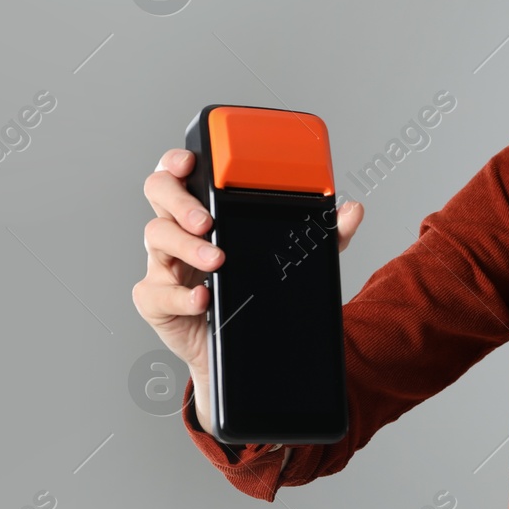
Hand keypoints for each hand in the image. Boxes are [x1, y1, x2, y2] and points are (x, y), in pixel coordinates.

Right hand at [132, 148, 364, 384]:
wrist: (248, 347)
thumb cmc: (259, 288)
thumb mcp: (298, 257)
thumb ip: (326, 234)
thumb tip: (352, 210)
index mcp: (206, 207)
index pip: (182, 171)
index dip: (176, 161)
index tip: (189, 162)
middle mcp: (180, 228)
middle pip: (158, 193)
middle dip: (180, 201)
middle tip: (207, 221)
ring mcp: (164, 262)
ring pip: (157, 236)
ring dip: (188, 247)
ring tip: (218, 260)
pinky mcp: (156, 299)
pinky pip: (157, 291)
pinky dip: (181, 295)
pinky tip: (203, 297)